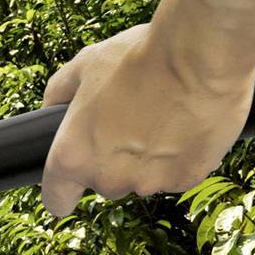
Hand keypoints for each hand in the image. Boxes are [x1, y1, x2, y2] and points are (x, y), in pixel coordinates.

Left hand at [37, 21, 253, 216]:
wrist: (203, 55)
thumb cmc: (141, 57)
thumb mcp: (85, 65)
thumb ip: (60, 90)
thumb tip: (51, 104)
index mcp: (73, 156)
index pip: (56, 199)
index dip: (63, 189)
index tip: (72, 178)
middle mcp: (108, 178)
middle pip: (105, 182)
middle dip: (113, 159)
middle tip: (131, 120)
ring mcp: (149, 182)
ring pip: (143, 178)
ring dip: (150, 158)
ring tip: (164, 116)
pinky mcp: (186, 179)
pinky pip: (178, 173)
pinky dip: (182, 156)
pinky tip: (188, 124)